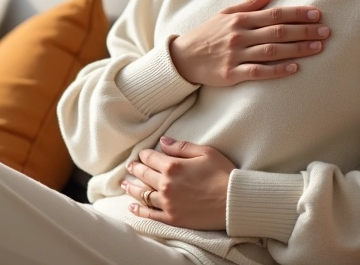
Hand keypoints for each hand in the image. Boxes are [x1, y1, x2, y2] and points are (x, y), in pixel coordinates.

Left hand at [121, 136, 236, 230]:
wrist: (234, 202)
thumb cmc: (223, 174)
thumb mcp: (205, 152)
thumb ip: (181, 147)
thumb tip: (162, 142)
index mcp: (173, 166)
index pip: (150, 158)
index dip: (144, 155)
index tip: (141, 155)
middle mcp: (166, 185)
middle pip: (143, 175)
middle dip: (135, 169)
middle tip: (129, 167)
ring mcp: (168, 203)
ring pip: (143, 194)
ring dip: (132, 188)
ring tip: (125, 185)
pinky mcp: (173, 218)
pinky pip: (150, 214)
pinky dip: (139, 210)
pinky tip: (132, 206)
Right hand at [169, 0, 329, 86]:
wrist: (182, 58)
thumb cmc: (206, 34)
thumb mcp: (225, 14)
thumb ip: (249, 3)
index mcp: (240, 19)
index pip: (274, 14)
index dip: (297, 13)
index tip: (318, 13)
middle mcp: (239, 35)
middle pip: (277, 32)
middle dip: (304, 31)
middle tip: (326, 31)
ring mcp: (235, 55)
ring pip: (272, 51)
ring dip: (297, 49)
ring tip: (318, 48)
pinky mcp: (231, 74)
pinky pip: (258, 72)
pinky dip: (277, 70)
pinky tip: (294, 68)